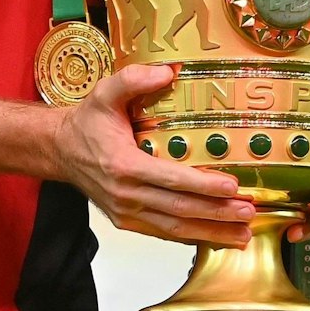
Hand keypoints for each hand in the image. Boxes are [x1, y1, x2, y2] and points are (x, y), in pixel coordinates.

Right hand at [53, 63, 253, 246]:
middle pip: (180, 209)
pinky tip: (216, 237)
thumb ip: (134, 79)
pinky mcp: (127, 222)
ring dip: (211, 232)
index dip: (204, 185)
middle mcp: (126, 195)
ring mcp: (127, 212)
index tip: (232, 186)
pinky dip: (192, 238)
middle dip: (218, 213)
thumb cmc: (87, 123)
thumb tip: (169, 72)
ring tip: (242, 233)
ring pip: (175, 228)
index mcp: (124, 165)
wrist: (60, 151)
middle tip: (249, 213)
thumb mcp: (105, 92)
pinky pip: (164, 233)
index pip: (171, 179)